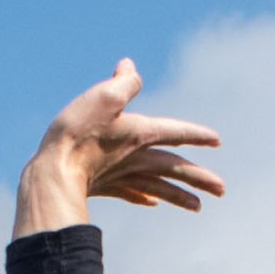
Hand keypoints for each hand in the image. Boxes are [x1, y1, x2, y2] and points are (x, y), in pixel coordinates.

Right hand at [15, 60, 226, 232]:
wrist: (52, 173)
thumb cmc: (77, 133)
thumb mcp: (103, 97)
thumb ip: (123, 82)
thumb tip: (129, 66)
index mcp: (140, 134)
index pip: (176, 132)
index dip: (196, 134)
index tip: (217, 141)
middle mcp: (135, 157)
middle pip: (174, 167)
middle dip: (199, 177)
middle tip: (222, 190)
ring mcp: (120, 174)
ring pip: (158, 186)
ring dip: (179, 196)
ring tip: (199, 207)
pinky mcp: (103, 185)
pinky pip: (131, 193)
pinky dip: (145, 196)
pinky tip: (152, 203)